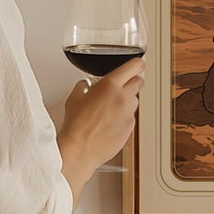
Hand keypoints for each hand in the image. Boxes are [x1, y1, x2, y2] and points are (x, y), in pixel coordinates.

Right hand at [58, 55, 144, 202]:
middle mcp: (124, 98)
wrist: (80, 149)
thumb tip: (86, 86)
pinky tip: (109, 123)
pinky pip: (130, 118)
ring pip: (135, 101)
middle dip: (132, 81)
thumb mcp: (74, 98)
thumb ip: (84, 87)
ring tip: (110, 108)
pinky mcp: (130, 129)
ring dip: (127, 101)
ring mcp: (129, 114)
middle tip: (123, 84)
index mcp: (110, 86)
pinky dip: (123, 117)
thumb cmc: (76, 125)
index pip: (134, 67)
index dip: (137, 64)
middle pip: (139, 82)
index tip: (138, 64)